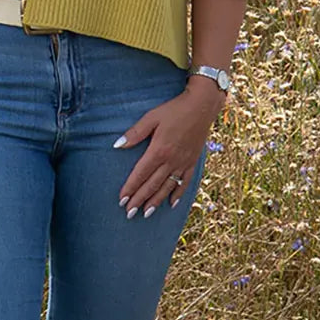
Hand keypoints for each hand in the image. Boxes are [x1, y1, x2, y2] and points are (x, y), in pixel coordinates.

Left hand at [115, 81, 223, 217]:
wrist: (202, 105)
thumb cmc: (175, 109)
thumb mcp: (152, 117)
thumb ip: (135, 133)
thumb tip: (117, 145)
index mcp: (159, 150)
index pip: (140, 174)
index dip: (130, 188)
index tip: (121, 200)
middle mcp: (171, 160)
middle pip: (152, 184)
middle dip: (139, 200)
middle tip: (129, 213)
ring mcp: (183, 162)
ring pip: (167, 187)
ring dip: (156, 201)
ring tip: (146, 214)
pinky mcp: (193, 161)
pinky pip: (184, 182)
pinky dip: (178, 194)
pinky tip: (171, 204)